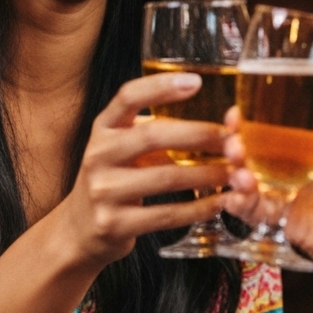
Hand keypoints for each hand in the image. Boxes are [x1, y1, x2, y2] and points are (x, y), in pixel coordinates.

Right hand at [55, 72, 229, 268]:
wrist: (78, 231)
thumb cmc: (113, 181)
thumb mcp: (120, 148)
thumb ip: (153, 133)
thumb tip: (217, 126)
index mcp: (103, 129)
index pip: (128, 97)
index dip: (161, 87)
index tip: (197, 82)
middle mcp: (98, 155)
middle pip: (153, 135)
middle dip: (198, 134)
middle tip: (231, 139)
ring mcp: (103, 191)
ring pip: (166, 178)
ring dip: (207, 174)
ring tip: (234, 173)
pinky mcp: (113, 224)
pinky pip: (165, 215)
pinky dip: (197, 209)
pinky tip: (218, 203)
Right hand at [222, 108, 312, 274]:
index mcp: (300, 148)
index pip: (267, 129)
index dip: (246, 121)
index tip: (234, 115)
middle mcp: (283, 167)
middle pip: (248, 152)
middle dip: (234, 148)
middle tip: (235, 148)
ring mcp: (276, 192)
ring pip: (245, 180)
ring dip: (236, 177)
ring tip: (243, 180)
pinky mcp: (273, 218)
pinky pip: (251, 210)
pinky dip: (240, 205)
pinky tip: (235, 201)